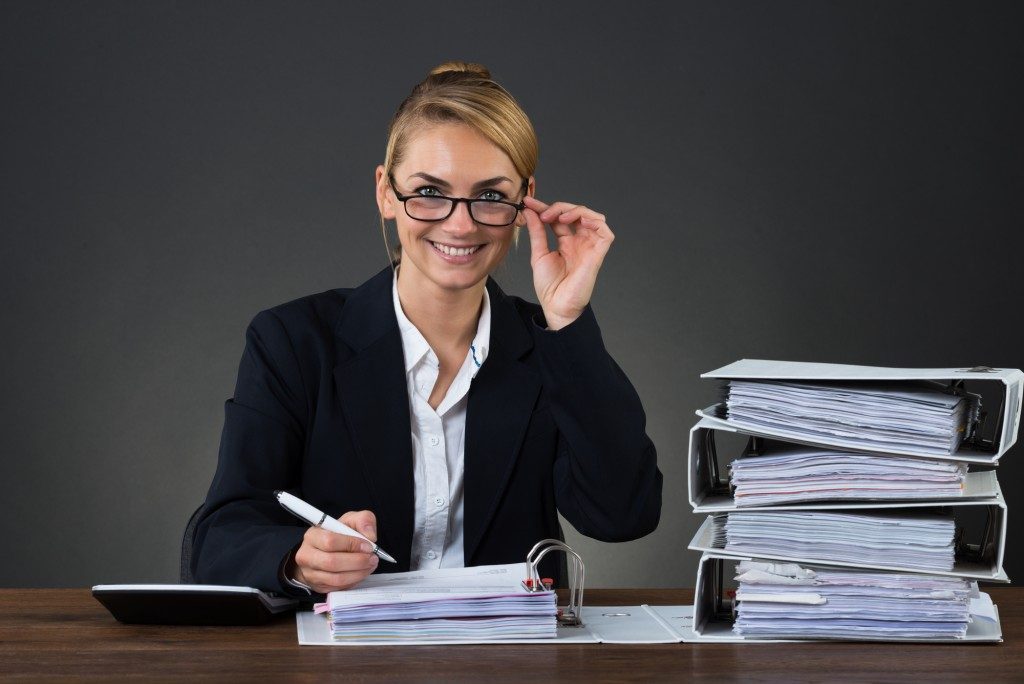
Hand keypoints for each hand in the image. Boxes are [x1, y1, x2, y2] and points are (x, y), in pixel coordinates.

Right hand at [290, 510, 379, 592]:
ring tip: (370, 565)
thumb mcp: (351, 520)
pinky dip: (354, 581)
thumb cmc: (338, 534)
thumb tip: (370, 536)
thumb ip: (363, 520)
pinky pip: (338, 588)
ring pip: (336, 578)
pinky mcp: (318, 586)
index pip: (330, 541)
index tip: (368, 546)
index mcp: (312, 536)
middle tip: (372, 558)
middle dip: (358, 561)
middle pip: (332, 562)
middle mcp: (307, 555)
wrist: (325, 550)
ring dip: (358, 573)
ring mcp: (310, 573)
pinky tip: (361, 572)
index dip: (352, 544)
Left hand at [522, 195, 614, 329]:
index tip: (528, 202)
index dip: (545, 207)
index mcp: (567, 242)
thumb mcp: (538, 253)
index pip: (559, 218)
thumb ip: (537, 231)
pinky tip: (579, 222)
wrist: (556, 305)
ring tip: (559, 218)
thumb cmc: (549, 286)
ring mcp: (590, 247)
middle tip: (543, 213)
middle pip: (576, 213)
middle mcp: (580, 242)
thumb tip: (530, 211)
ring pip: (593, 217)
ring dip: (576, 211)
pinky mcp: (598, 254)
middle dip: (559, 207)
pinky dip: (594, 221)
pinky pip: (605, 232)